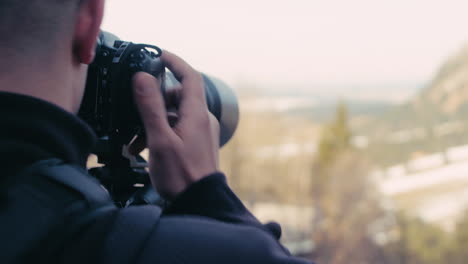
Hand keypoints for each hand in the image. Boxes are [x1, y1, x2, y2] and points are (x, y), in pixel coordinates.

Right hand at [129, 51, 219, 199]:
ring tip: (137, 139)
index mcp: (196, 113)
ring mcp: (201, 131)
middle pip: (179, 95)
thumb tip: (143, 78)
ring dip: (155, 120)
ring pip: (176, 114)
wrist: (198, 201)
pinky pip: (179, 127)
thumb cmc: (181, 174)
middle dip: (156, 100)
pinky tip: (146, 147)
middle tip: (138, 111)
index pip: (190, 76)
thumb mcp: (160, 138)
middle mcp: (202, 119)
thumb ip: (151, 107)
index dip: (175, 62)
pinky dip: (162, 131)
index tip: (159, 55)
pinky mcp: (197, 142)